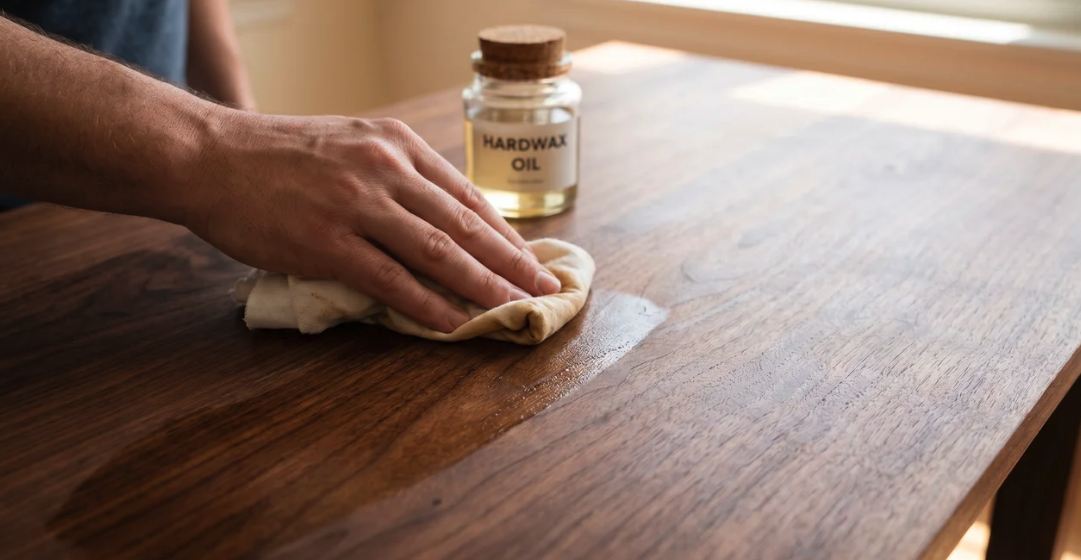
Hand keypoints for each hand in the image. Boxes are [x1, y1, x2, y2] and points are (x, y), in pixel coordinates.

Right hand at [182, 111, 562, 332]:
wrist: (208, 156)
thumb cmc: (277, 155)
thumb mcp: (349, 144)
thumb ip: (394, 176)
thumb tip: (437, 219)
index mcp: (395, 146)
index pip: (465, 195)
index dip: (504, 233)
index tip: (531, 259)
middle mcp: (385, 170)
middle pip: (464, 224)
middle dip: (510, 262)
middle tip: (543, 289)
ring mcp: (357, 206)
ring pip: (438, 253)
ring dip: (483, 286)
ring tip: (512, 309)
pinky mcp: (327, 242)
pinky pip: (391, 281)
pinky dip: (427, 306)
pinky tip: (453, 324)